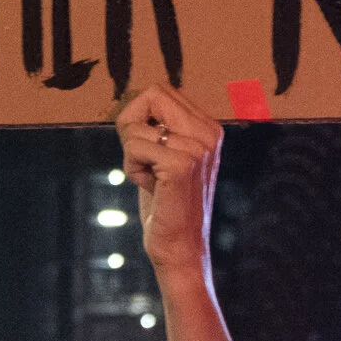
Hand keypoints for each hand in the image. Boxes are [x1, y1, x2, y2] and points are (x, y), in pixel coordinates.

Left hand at [116, 87, 221, 279]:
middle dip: (132, 126)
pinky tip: (151, 188)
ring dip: (132, 158)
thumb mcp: (163, 158)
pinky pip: (134, 147)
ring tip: (153, 182)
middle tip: (141, 159)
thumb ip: (157, 128)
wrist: (180, 248)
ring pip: (136, 129)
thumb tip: (133, 101)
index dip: (139, 117)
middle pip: (152, 94)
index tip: (146, 149)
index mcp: (208, 128)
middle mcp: (208, 133)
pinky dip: (132, 169)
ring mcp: (198, 148)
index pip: (160, 92)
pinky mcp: (182, 164)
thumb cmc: (166, 205)